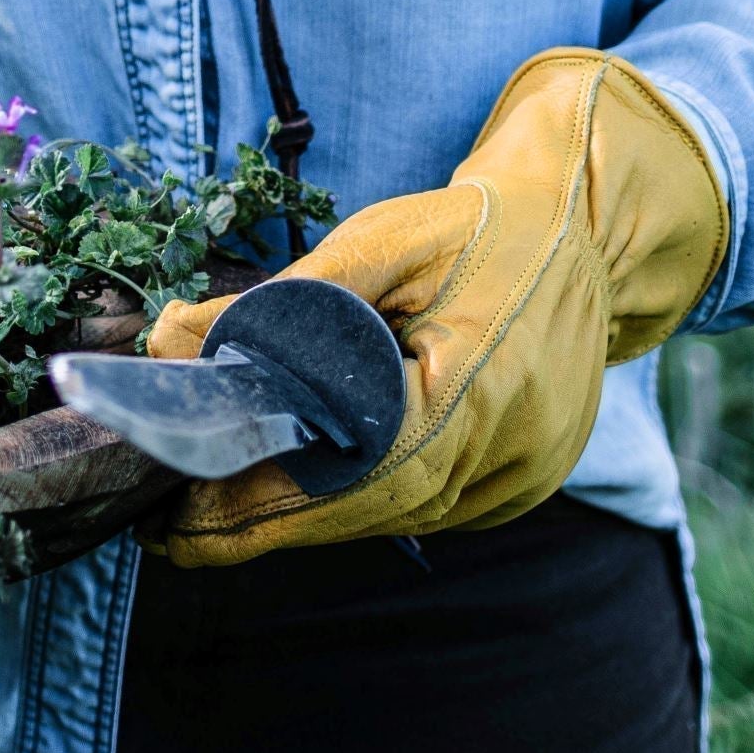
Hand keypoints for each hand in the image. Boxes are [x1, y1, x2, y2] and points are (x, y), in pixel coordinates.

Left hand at [147, 50, 726, 563]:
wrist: (582, 232)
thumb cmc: (476, 228)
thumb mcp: (380, 240)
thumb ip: (281, 298)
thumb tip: (174, 338)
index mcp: (478, 395)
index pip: (351, 479)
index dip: (261, 506)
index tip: (179, 519)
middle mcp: (505, 458)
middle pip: (363, 512)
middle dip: (263, 522)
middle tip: (170, 524)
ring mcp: (517, 482)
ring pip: (390, 517)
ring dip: (306, 514)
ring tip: (214, 505)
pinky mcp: (516, 486)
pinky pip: (422, 505)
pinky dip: (359, 497)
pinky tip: (300, 484)